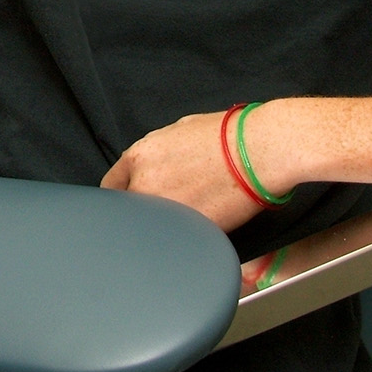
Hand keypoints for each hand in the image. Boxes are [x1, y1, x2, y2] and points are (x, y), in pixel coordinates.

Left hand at [101, 105, 291, 231]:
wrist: (260, 149)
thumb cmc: (227, 134)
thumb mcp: (178, 132)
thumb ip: (155, 153)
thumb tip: (152, 165)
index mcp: (139, 157)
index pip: (111, 187)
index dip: (120, 197)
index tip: (127, 205)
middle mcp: (145, 184)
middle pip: (131, 210)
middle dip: (143, 212)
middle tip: (161, 212)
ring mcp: (166, 210)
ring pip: (153, 227)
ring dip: (164, 226)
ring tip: (190, 215)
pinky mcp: (190, 230)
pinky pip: (179, 239)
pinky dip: (186, 237)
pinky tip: (203, 225)